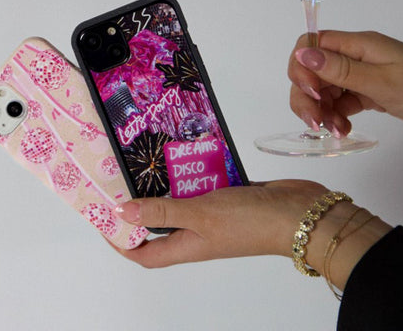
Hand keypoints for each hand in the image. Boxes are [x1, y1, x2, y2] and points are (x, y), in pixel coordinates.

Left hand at [113, 181, 391, 291]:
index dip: (121, 241)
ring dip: (166, 182)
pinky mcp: (229, 194)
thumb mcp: (200, 216)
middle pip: (159, 224)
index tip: (103, 217)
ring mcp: (214, 212)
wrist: (299, 212)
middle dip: (139, 204)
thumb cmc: (247, 220)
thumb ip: (162, 212)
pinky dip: (193, 171)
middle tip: (122, 174)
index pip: (143, 253)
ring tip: (148, 155)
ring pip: (181, 199)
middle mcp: (196, 232)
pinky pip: (202, 183)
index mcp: (186, 245)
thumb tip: (121, 215)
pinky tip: (186, 150)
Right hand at [288, 30, 402, 138]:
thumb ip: (341, 70)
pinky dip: (336, 117)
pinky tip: (343, 130)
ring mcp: (362, 76)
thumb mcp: (384, 82)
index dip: (301, 66)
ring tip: (335, 131)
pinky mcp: (369, 94)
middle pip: (312, 70)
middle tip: (315, 122)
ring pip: (323, 89)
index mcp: (358, 45)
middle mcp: (356, 57)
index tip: (311, 92)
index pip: (312, 43)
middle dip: (306, 95)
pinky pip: (340, 103)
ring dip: (321, 110)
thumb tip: (302, 53)